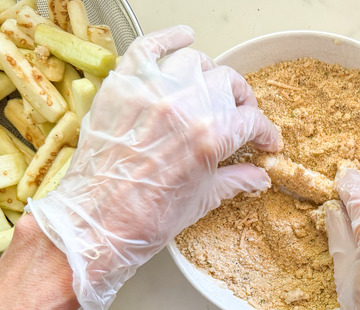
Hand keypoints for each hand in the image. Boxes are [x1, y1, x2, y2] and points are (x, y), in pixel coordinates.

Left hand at [27, 25, 280, 309]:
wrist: (94, 223)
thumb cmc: (146, 219)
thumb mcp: (202, 201)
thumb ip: (236, 180)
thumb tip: (259, 176)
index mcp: (211, 137)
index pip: (252, 121)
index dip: (265, 133)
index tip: (265, 142)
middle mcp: (185, 106)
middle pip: (229, 85)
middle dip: (242, 102)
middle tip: (240, 118)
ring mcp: (152, 92)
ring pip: (195, 62)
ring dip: (210, 74)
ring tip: (209, 90)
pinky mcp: (122, 87)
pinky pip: (150, 47)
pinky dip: (169, 37)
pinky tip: (183, 37)